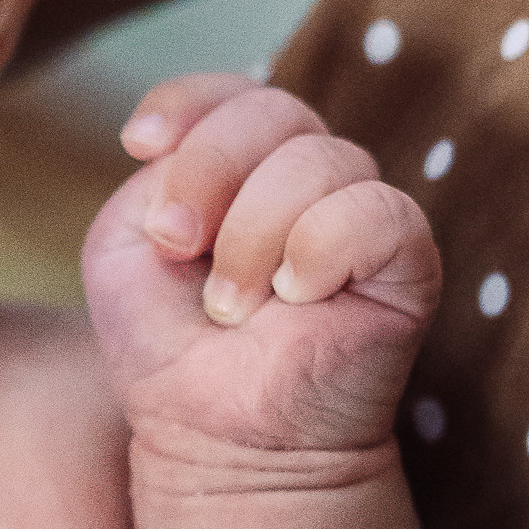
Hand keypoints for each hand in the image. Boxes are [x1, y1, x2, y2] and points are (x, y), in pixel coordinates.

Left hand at [81, 72, 440, 463]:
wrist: (219, 436)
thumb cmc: (171, 347)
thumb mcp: (123, 250)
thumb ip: (152, 180)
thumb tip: (193, 151)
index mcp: (242, 166)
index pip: (229, 92)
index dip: (186, 102)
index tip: (138, 145)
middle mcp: (305, 178)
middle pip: (272, 109)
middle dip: (209, 171)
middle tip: (179, 247)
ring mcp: (357, 213)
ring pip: (318, 159)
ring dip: (252, 235)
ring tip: (234, 305)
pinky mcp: (406, 258)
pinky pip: (375, 211)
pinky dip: (319, 250)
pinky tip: (298, 298)